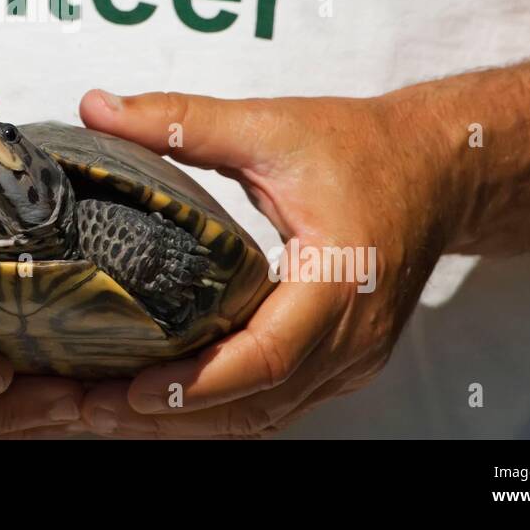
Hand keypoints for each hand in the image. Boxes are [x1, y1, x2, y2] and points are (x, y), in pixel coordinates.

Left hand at [75, 88, 453, 437]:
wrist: (438, 169)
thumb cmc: (360, 147)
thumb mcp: (269, 125)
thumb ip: (183, 120)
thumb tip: (95, 106)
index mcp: (339, 281)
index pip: (267, 357)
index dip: (197, 384)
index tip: (132, 390)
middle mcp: (351, 338)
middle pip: (257, 405)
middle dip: (172, 417)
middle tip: (91, 409)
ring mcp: (351, 358)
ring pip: (265, 415)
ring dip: (191, 423)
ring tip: (109, 412)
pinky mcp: (340, 360)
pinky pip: (277, 401)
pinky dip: (220, 409)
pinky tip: (164, 398)